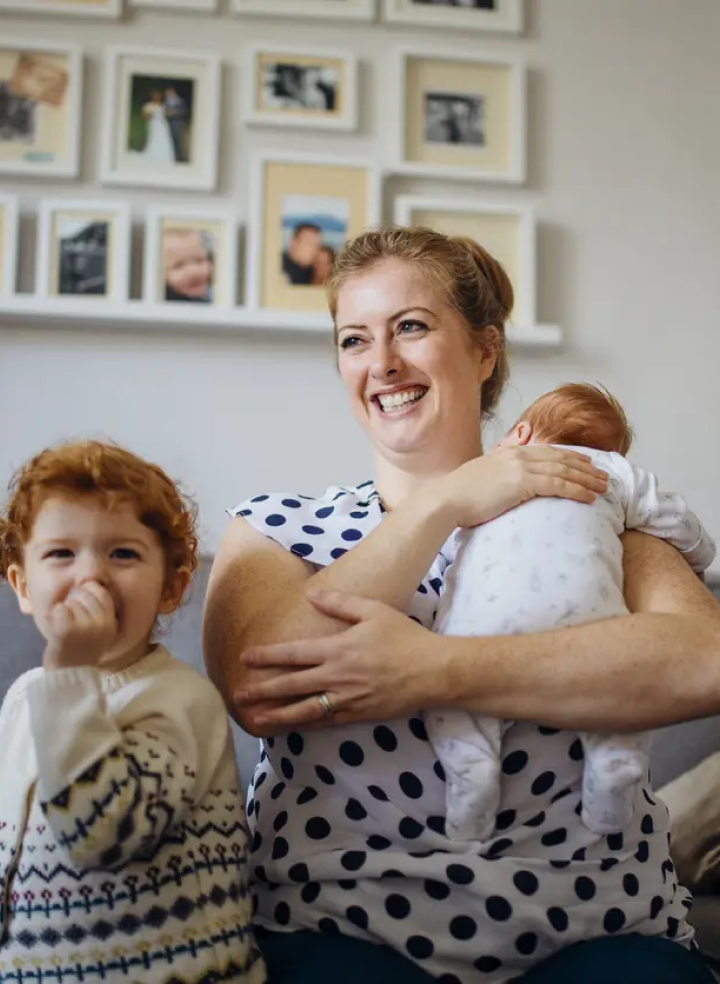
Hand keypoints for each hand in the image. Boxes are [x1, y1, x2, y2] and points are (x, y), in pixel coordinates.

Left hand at [43, 581, 117, 671]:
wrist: (68, 675)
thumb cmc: (81, 649)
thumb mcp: (99, 630)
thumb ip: (98, 608)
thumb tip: (86, 580)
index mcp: (110, 623)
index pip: (101, 592)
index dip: (88, 592)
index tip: (81, 604)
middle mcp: (101, 624)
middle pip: (83, 593)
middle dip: (74, 601)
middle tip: (72, 620)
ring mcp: (84, 627)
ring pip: (69, 602)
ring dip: (64, 611)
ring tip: (65, 628)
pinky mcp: (66, 630)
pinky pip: (58, 609)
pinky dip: (54, 617)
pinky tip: (57, 629)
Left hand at [235, 590, 441, 730]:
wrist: (432, 671)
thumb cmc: (404, 637)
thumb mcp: (373, 611)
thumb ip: (339, 603)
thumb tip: (311, 595)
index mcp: (338, 649)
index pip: (293, 654)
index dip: (267, 656)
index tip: (246, 658)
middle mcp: (337, 677)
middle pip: (291, 685)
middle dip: (262, 690)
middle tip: (238, 694)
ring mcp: (346, 699)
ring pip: (304, 709)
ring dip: (277, 713)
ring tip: (255, 718)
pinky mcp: (358, 715)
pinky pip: (325, 721)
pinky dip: (305, 724)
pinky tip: (290, 726)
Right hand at [434, 444, 607, 528]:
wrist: (446, 499)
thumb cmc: (459, 496)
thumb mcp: (482, 479)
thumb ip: (499, 477)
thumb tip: (506, 487)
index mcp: (509, 452)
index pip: (547, 451)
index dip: (570, 456)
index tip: (586, 463)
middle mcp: (518, 454)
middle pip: (561, 459)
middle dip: (586, 467)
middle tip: (604, 476)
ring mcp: (521, 466)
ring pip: (564, 470)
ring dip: (587, 479)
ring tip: (603, 488)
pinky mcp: (523, 482)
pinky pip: (558, 485)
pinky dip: (577, 490)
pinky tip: (590, 497)